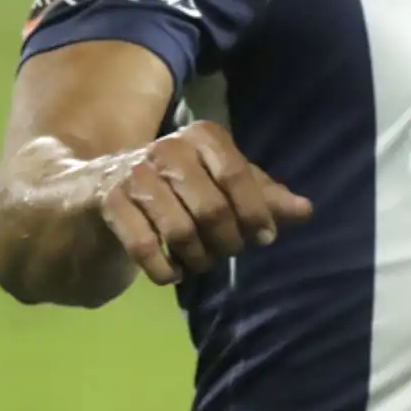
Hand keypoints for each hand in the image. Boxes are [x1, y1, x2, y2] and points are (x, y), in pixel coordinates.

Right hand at [96, 120, 311, 284]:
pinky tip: (172, 273)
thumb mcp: (223, 182)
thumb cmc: (180, 185)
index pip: (238, 176)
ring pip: (180, 231)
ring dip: (198, 258)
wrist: (104, 186)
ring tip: (201, 262)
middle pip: (212, 208)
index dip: (256, 213)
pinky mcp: (109, 202)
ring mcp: (136, 174)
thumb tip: (306, 210)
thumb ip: (264, 195)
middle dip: (227, 241)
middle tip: (227, 252)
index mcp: (204, 136)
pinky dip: (164, 270)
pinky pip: (144, 246)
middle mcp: (169, 148)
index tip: (265, 238)